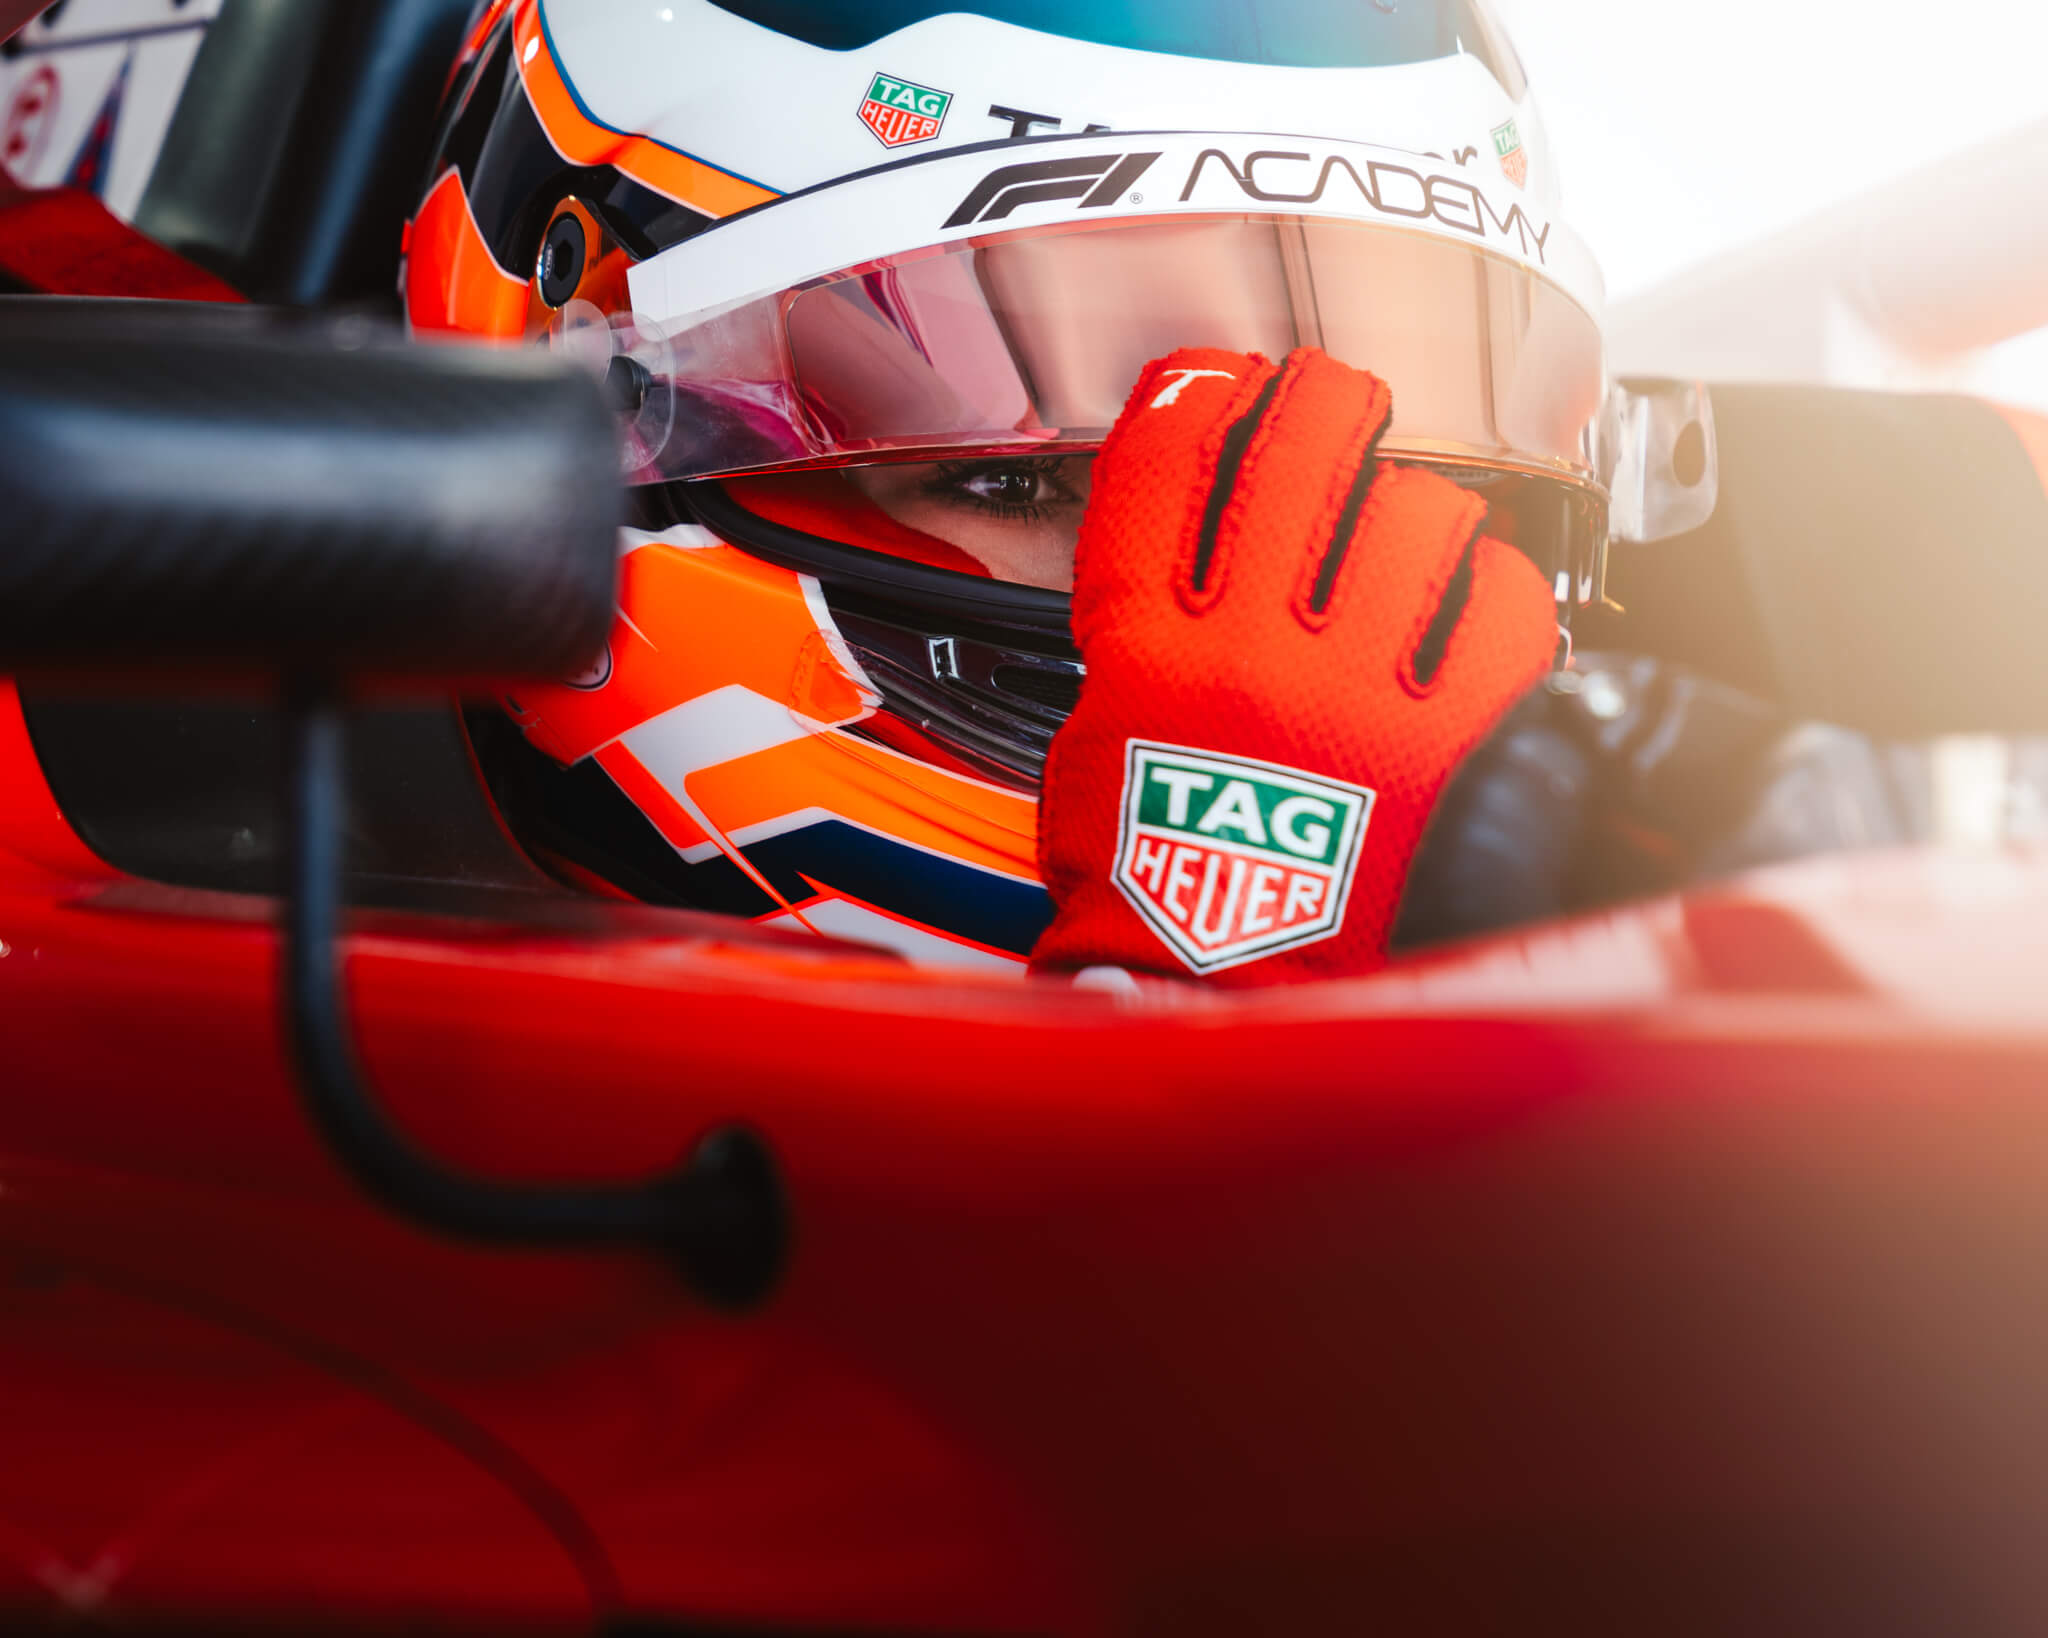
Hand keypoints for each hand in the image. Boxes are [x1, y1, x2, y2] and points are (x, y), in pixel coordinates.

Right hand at [1032, 347, 1557, 983]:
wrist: (1219, 1000)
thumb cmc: (1145, 901)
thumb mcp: (1090, 757)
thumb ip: (1135, 658)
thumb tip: (1180, 589)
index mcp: (1147, 654)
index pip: (1159, 475)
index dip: (1188, 398)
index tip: (1213, 375)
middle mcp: (1248, 653)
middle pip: (1293, 460)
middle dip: (1322, 397)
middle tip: (1338, 395)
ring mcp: (1351, 693)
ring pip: (1413, 518)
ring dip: (1417, 501)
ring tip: (1413, 520)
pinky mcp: (1440, 741)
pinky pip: (1501, 612)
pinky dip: (1497, 590)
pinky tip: (1477, 599)